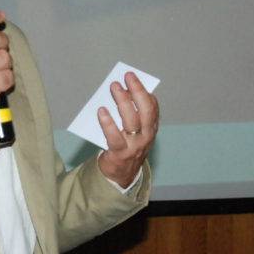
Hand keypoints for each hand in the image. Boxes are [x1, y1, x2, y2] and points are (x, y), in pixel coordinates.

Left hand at [97, 71, 158, 187]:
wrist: (120, 176)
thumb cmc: (125, 147)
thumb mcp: (133, 132)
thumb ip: (130, 115)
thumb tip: (119, 94)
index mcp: (151, 129)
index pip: (152, 107)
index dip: (144, 91)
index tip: (133, 78)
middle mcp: (146, 137)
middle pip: (146, 111)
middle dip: (137, 91)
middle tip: (127, 77)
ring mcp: (135, 145)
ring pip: (132, 120)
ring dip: (123, 101)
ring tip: (114, 87)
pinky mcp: (120, 154)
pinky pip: (114, 136)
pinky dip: (107, 123)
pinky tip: (101, 111)